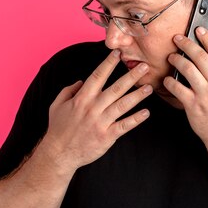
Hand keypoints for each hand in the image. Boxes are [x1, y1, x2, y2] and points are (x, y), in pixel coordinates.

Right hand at [42, 50, 152, 171]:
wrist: (59, 154)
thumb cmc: (58, 129)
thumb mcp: (57, 105)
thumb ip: (69, 90)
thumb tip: (81, 81)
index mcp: (82, 98)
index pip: (98, 75)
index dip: (109, 63)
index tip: (119, 53)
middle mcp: (93, 108)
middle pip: (116, 88)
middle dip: (131, 76)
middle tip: (145, 67)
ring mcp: (101, 122)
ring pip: (123, 105)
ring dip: (137, 96)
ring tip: (149, 88)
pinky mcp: (107, 136)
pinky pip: (124, 126)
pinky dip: (136, 119)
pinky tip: (146, 113)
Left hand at [163, 27, 207, 146]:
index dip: (207, 38)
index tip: (198, 30)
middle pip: (200, 57)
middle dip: (186, 44)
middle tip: (177, 39)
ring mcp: (205, 95)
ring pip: (187, 69)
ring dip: (176, 60)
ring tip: (171, 57)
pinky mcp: (193, 106)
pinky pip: (177, 89)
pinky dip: (169, 82)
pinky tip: (167, 79)